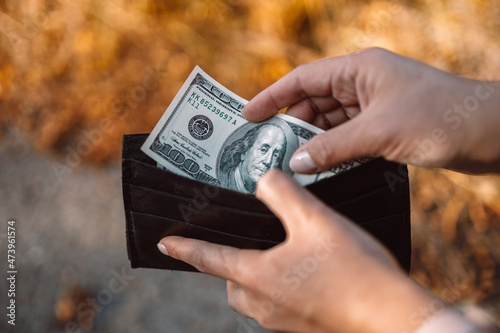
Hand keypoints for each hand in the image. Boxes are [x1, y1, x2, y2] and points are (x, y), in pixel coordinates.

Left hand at [158, 170, 436, 332]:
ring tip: (275, 254)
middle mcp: (265, 304)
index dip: (185, 248)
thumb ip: (283, 193)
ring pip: (253, 296)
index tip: (164, 244)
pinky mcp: (304, 328)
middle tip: (240, 243)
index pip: (209, 258)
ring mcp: (284, 322)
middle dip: (227, 263)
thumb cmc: (354, 271)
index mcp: (258, 277)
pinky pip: (277, 306)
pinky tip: (305, 275)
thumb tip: (262, 178)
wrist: (393, 318)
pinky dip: (279, 289)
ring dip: (255, 276)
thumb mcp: (315, 220)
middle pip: (230, 281)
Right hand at [242, 48, 499, 173]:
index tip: (248, 116)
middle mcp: (364, 83)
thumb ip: (333, 148)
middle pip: (314, 102)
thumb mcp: (379, 133)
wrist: (490, 133)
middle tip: (266, 149)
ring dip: (312, 141)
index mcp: (360, 69)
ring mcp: (375, 105)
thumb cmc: (440, 119)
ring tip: (290, 162)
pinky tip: (320, 166)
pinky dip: (333, 150)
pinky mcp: (385, 125)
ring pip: (330, 122)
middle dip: (291, 125)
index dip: (273, 96)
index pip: (304, 79)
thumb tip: (296, 162)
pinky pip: (348, 136)